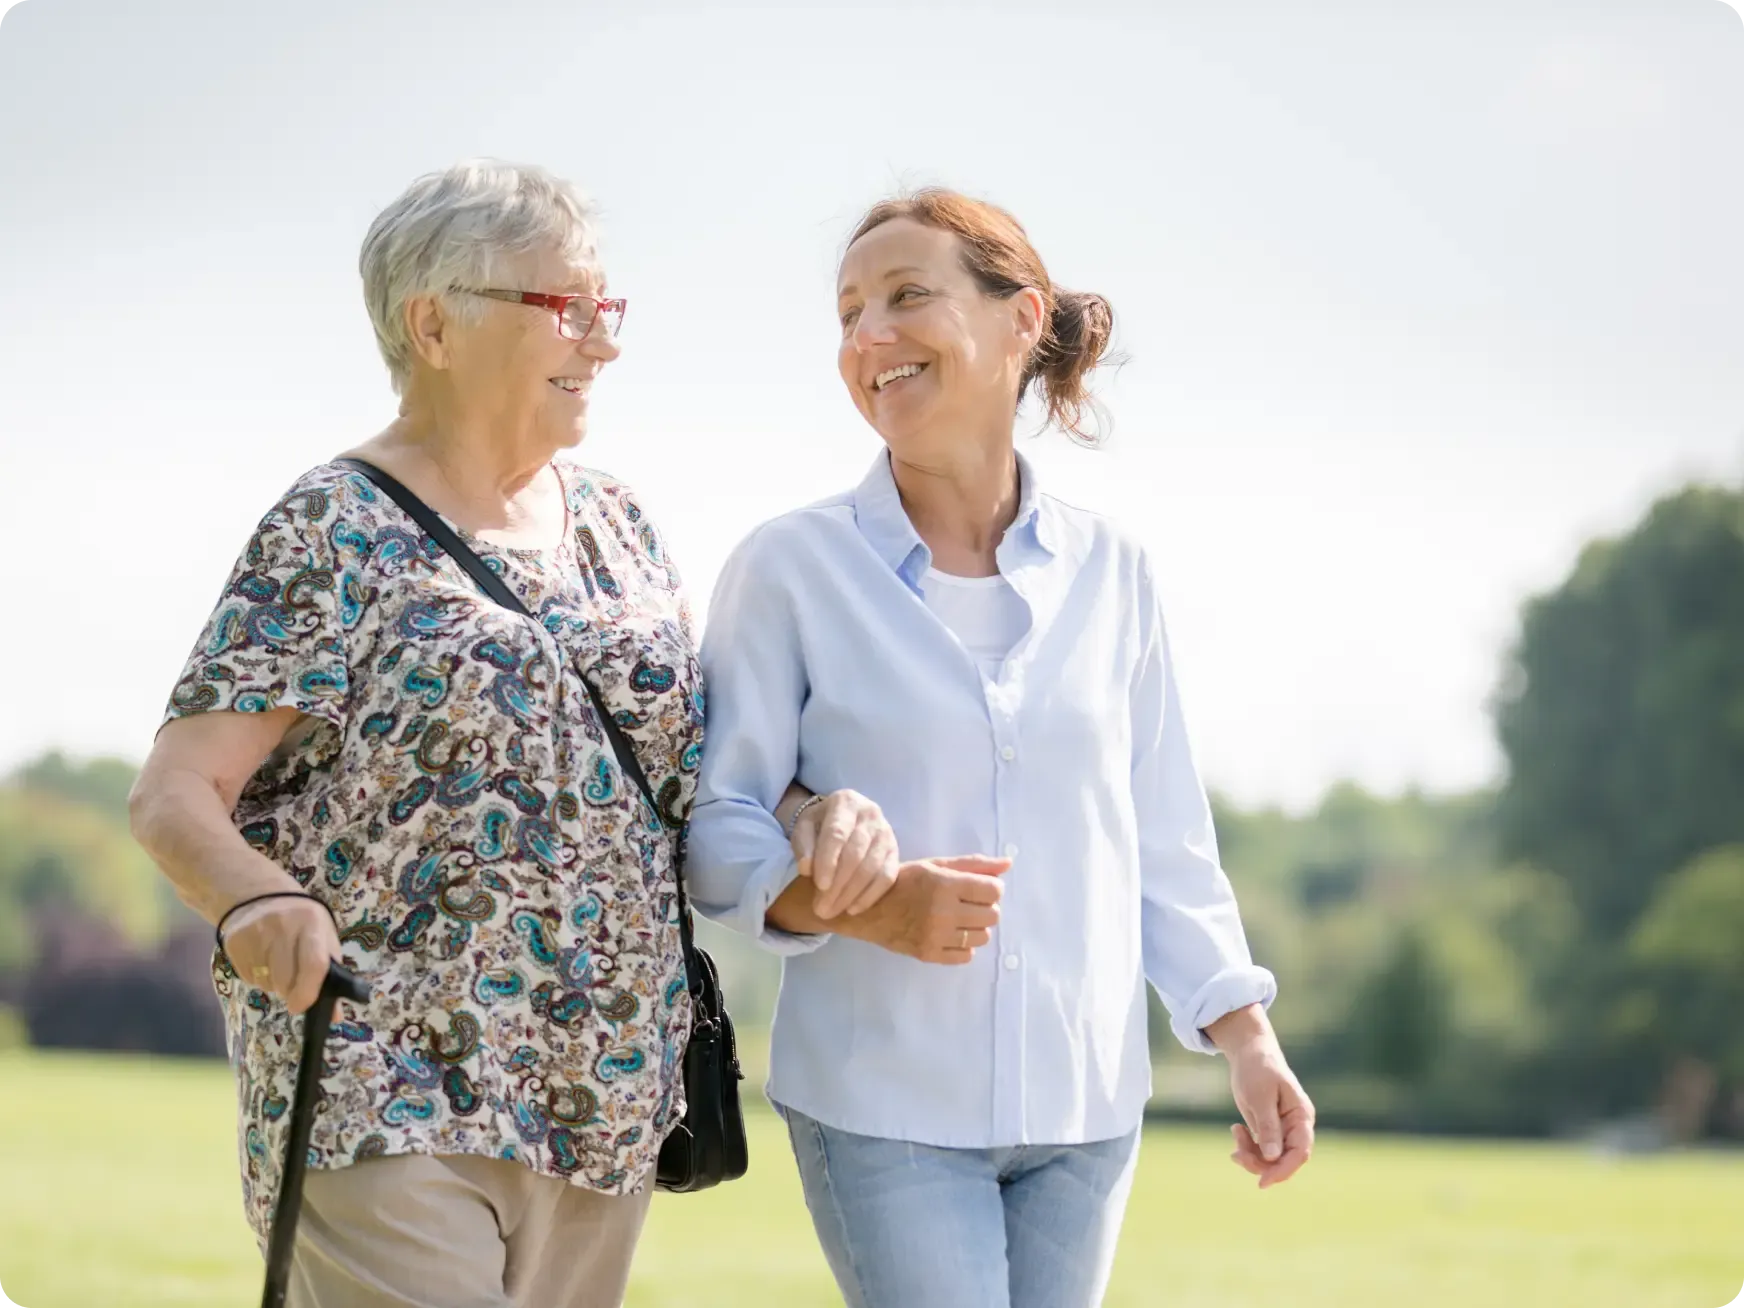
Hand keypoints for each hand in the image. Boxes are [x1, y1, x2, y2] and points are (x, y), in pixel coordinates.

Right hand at [219, 894, 343, 1014]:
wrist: (260, 895)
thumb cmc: (302, 921)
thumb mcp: (323, 937)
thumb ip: (332, 975)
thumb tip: (334, 1016)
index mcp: (312, 923)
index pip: (314, 964)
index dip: (308, 992)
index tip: (300, 1006)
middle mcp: (283, 926)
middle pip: (286, 980)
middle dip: (290, 991)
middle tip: (293, 980)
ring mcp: (256, 933)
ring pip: (265, 982)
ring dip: (273, 983)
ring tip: (276, 963)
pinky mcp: (234, 942)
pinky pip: (248, 978)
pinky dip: (257, 977)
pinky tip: (261, 958)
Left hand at [791, 789, 899, 919]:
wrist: (842, 819)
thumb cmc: (820, 825)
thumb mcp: (804, 827)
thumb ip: (802, 845)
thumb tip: (806, 869)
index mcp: (845, 802)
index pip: (837, 834)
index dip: (828, 861)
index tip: (819, 886)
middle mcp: (870, 813)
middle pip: (855, 854)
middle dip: (838, 885)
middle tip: (822, 909)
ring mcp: (886, 832)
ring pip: (872, 867)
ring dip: (851, 894)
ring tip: (833, 911)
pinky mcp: (895, 850)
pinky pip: (888, 876)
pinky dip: (871, 895)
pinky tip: (853, 909)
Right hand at [848, 854, 1009, 963]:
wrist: (868, 909)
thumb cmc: (904, 881)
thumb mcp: (935, 865)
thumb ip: (973, 865)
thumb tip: (1008, 864)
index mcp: (945, 884)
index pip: (993, 891)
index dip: (991, 888)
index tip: (978, 887)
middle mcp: (943, 912)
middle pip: (992, 915)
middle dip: (984, 907)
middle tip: (966, 902)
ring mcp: (936, 936)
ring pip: (983, 937)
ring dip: (975, 927)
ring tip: (957, 919)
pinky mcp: (929, 955)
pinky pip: (967, 956)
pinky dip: (963, 946)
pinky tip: (950, 934)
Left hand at [1214, 1011, 1314, 1188]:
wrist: (1249, 1052)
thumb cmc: (1258, 1069)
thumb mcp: (1260, 1096)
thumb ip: (1268, 1127)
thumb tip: (1273, 1157)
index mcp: (1302, 1116)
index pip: (1300, 1152)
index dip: (1283, 1170)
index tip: (1262, 1182)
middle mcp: (1296, 1126)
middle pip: (1284, 1159)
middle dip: (1260, 1163)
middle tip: (1235, 1154)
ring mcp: (1283, 1129)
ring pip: (1270, 1158)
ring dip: (1250, 1154)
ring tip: (1234, 1133)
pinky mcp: (1269, 1129)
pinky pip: (1261, 1149)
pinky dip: (1247, 1147)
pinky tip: (1235, 1130)